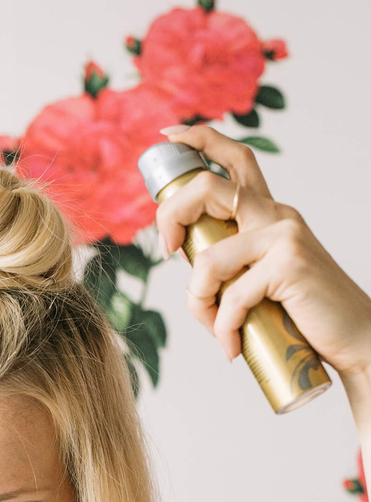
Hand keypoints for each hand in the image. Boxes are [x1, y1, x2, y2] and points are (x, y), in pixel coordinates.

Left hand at [155, 125, 370, 377]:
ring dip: (199, 301)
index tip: (167, 136)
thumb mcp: (261, 282)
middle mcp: (276, 215)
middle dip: (171, 216)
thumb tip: (188, 267)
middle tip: (169, 252)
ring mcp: (283, 236)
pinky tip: (233, 347)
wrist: (354, 338)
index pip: (234, 159)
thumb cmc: (303, 317)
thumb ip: (232, 265)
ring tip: (216, 330)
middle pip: (207, 188)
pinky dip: (224, 328)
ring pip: (209, 257)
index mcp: (269, 215)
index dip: (199, 139)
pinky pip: (232, 296)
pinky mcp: (289, 263)